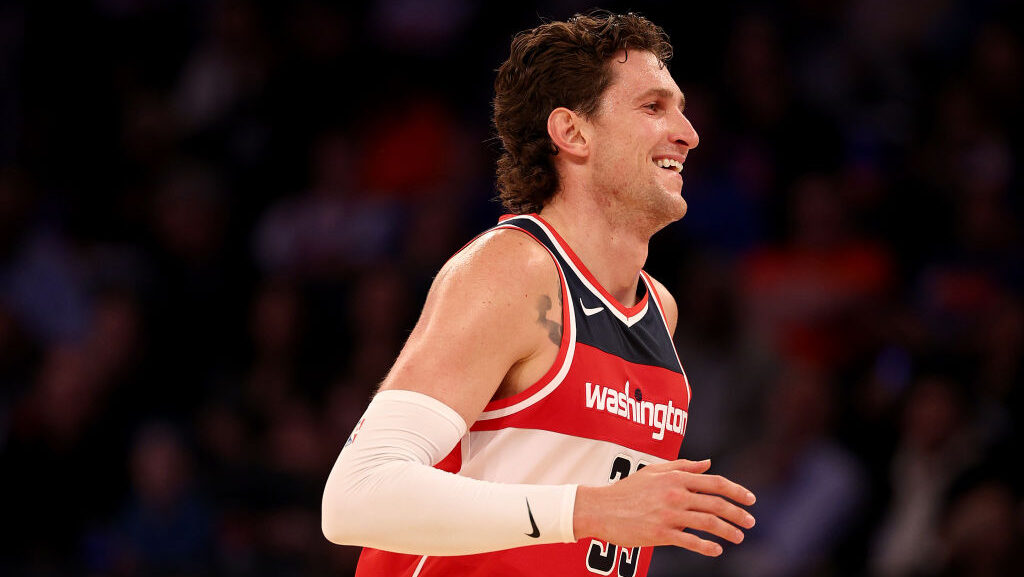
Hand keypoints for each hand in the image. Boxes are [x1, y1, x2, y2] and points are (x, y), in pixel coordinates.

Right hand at [573, 459, 755, 555]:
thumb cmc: (627, 489)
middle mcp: (675, 494)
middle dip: (737, 514)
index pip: (715, 482)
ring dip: (728, 531)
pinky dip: (706, 547)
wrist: (600, 508)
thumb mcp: (654, 471)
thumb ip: (683, 466)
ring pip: (707, 522)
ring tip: (739, 537)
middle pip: (716, 503)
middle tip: (750, 522)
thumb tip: (708, 463)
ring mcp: (668, 514)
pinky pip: (689, 541)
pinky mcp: (660, 533)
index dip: (737, 491)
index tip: (751, 499)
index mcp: (676, 477)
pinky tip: (716, 550)